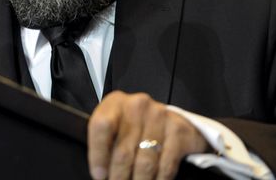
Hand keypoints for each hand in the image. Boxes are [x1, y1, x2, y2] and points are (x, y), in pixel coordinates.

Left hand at [87, 91, 208, 179]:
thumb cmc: (133, 126)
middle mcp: (137, 106)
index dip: (98, 155)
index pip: (101, 126)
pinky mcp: (178, 130)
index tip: (99, 175)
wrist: (169, 119)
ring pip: (145, 162)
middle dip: (118, 176)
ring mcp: (159, 116)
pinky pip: (166, 165)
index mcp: (115, 103)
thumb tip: (101, 173)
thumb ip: (105, 144)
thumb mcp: (115, 127)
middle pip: (123, 151)